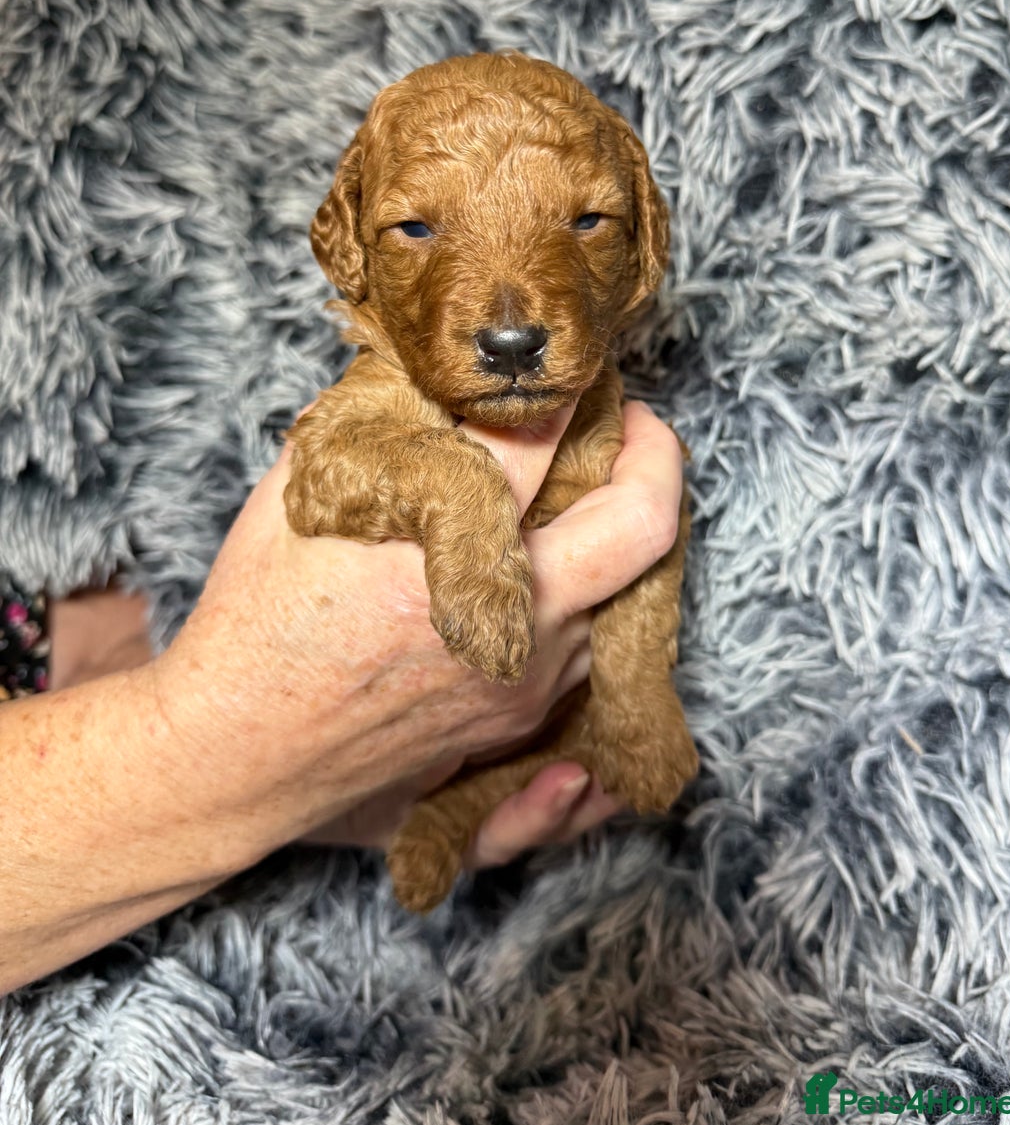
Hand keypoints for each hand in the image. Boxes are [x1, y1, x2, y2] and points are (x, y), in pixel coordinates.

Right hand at [153, 400, 684, 870]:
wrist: (239, 757)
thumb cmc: (256, 624)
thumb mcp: (298, 498)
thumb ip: (374, 426)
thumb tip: (432, 370)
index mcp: (439, 553)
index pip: (535, 437)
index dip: (562, 385)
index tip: (570, 367)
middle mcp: (505, 622)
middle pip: (641, 525)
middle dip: (657, 453)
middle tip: (637, 422)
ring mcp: (524, 680)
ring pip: (635, 591)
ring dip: (630, 528)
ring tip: (598, 487)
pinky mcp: (520, 717)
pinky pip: (599, 649)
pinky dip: (606, 595)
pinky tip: (579, 565)